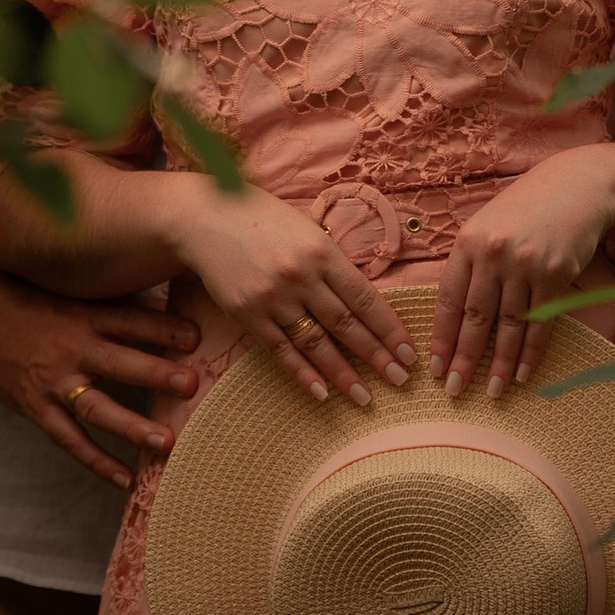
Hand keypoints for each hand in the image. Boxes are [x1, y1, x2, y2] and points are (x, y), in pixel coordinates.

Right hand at [0, 265, 202, 489]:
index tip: (197, 336)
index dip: (162, 327)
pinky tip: (126, 480)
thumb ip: (120, 303)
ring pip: (96, 407)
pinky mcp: (36, 407)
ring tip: (167, 442)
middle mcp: (71, 348)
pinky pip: (69, 439)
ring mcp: (53, 382)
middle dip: (155, 373)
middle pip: (118, 362)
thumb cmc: (37, 300)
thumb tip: (173, 306)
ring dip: (132, 426)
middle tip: (191, 384)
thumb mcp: (75, 292)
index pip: (128, 320)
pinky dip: (97, 461)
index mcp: (84, 315)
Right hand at [171, 179, 415, 408]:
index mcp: (321, 252)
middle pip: (346, 324)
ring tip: (365, 397)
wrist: (206, 218)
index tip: (408, 352)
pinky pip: (280, 351)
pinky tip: (322, 393)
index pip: (365, 297)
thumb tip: (364, 302)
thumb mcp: (307, 231)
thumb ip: (332, 264)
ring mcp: (272, 298)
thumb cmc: (263, 220)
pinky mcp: (247, 314)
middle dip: (377, 355)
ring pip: (316, 343)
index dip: (389, 328)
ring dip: (343, 374)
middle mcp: (300, 277)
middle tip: (400, 380)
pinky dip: (302, 374)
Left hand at [431, 155, 614, 398]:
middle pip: (475, 318)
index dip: (441, 337)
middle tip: (454, 390)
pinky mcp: (556, 275)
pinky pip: (540, 323)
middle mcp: (494, 255)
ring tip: (490, 391)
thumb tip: (451, 314)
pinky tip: (522, 374)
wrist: (578, 187)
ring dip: (499, 364)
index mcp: (468, 243)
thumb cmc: (526, 209)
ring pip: (508, 326)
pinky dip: (531, 353)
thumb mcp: (487, 226)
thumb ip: (469, 263)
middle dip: (463, 359)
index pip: (448, 300)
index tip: (434, 366)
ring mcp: (526, 265)